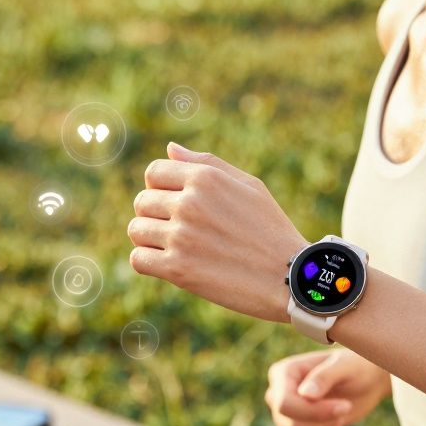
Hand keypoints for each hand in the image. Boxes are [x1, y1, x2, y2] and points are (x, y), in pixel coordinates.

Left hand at [128, 142, 307, 322]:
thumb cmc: (271, 228)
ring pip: (136, 230)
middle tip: (180, 229)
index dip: (160, 187)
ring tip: (174, 247)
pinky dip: (148, 262)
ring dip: (150, 239)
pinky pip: (138, 259)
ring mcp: (181, 236)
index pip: (153, 172)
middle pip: (142, 201)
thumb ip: (206, 163)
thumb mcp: (249, 185)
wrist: (289, 276)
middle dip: (155, 214)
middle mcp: (189, 203)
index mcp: (204, 178)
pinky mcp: (177, 269)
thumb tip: (170, 149)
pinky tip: (169, 264)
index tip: (175, 203)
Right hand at [265, 349, 390, 425]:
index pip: (285, 404)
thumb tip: (305, 394)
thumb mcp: (345, 366)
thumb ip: (324, 376)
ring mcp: (283, 416)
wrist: (364, 382)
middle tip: (346, 407)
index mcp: (283, 373)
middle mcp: (277, 395)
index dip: (314, 412)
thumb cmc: (354, 367)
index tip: (345, 406)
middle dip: (323, 422)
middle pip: (290, 425)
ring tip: (340, 415)